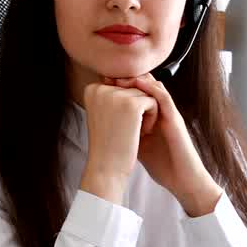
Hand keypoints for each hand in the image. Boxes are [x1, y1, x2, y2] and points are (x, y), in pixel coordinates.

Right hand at [80, 81, 157, 204]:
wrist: (106, 168)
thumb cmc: (108, 144)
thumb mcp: (104, 113)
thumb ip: (112, 95)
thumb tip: (133, 78)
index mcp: (92, 89)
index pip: (122, 86)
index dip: (126, 106)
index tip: (116, 125)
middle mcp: (101, 88)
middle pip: (135, 89)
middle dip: (137, 109)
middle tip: (125, 130)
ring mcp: (116, 95)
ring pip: (145, 95)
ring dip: (146, 114)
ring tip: (132, 132)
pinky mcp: (132, 104)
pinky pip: (153, 103)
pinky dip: (152, 118)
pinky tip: (141, 133)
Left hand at [110, 74, 222, 216]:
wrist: (182, 179)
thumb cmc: (163, 165)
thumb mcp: (137, 145)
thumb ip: (126, 133)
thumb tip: (102, 128)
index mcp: (150, 116)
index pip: (136, 93)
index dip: (120, 86)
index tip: (102, 83)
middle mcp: (160, 111)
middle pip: (144, 86)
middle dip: (126, 80)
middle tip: (108, 77)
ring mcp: (169, 113)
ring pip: (155, 87)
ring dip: (137, 80)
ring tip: (120, 78)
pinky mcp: (175, 119)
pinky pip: (164, 98)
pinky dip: (151, 90)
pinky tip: (139, 85)